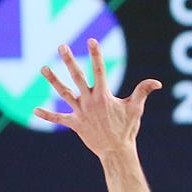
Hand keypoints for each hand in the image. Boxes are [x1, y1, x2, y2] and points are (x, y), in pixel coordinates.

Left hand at [35, 39, 160, 159]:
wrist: (116, 150)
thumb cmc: (127, 129)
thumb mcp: (136, 108)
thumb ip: (143, 92)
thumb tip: (157, 82)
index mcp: (103, 96)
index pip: (99, 70)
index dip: (96, 54)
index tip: (91, 40)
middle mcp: (89, 101)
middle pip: (76, 77)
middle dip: (69, 60)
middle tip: (61, 46)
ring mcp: (80, 112)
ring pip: (63, 93)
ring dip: (52, 80)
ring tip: (43, 68)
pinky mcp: (74, 124)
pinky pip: (58, 118)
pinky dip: (47, 115)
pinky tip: (34, 110)